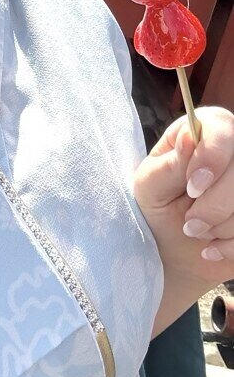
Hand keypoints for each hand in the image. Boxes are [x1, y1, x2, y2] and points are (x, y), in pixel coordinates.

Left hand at [134, 106, 233, 290]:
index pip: (221, 128)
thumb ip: (170, 164)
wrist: (175, 249)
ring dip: (220, 226)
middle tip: (189, 222)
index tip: (192, 187)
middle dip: (213, 205)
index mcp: (203, 131)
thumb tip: (189, 136)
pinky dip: (231, 245)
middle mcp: (232, 149)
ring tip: (198, 231)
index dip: (211, 158)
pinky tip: (213, 247)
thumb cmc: (160, 207)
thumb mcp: (151, 186)